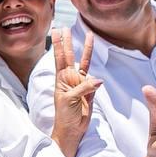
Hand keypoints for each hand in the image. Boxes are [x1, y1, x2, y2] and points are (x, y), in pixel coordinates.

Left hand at [50, 27, 100, 156]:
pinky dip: (97, 77)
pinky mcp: (90, 91)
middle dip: (68, 41)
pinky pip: (94, 80)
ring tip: (89, 36)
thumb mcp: (71, 100)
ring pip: (84, 63)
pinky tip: (99, 76)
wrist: (71, 130)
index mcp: (61, 79)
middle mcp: (70, 78)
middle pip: (70, 55)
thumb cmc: (65, 115)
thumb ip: (84, 88)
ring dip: (86, 50)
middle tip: (65, 27)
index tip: (56, 30)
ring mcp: (80, 84)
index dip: (58, 44)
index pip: (59, 57)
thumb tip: (99, 80)